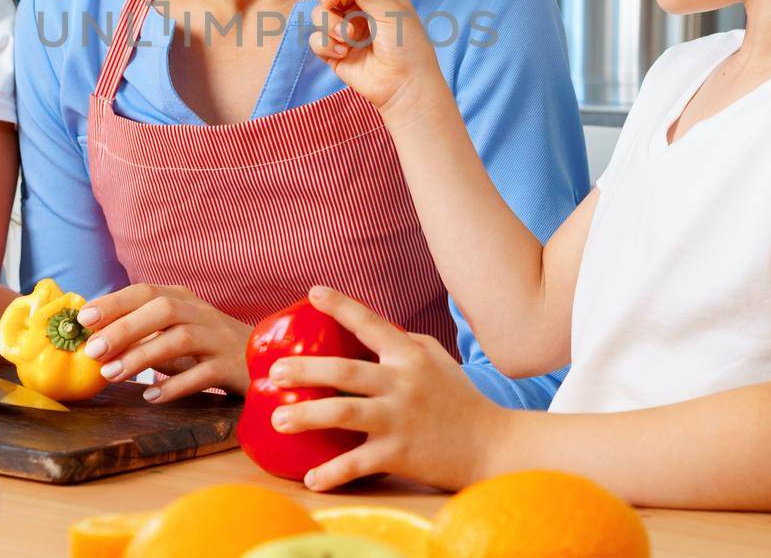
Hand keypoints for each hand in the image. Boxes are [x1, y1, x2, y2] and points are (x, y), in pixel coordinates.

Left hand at [76, 284, 251, 401]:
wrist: (264, 363)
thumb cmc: (208, 349)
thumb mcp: (175, 334)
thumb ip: (143, 335)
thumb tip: (95, 340)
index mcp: (184, 300)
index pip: (145, 292)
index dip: (114, 303)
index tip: (83, 319)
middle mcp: (203, 314)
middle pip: (162, 310)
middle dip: (124, 328)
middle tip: (93, 351)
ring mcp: (220, 339)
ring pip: (181, 338)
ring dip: (143, 356)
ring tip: (112, 375)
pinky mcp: (234, 368)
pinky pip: (203, 374)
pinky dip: (175, 386)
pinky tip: (152, 397)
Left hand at [267, 285, 504, 491]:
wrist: (494, 445)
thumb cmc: (461, 400)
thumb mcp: (438, 360)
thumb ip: (405, 342)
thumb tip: (372, 328)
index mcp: (409, 357)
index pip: (370, 324)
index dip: (341, 306)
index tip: (312, 292)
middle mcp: (402, 384)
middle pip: (344, 372)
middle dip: (305, 369)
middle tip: (275, 371)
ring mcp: (399, 419)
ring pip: (344, 414)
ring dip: (306, 416)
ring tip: (278, 417)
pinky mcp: (400, 454)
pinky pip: (359, 463)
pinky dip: (333, 471)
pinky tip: (312, 477)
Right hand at [310, 0, 448, 123]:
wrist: (404, 87)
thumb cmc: (408, 47)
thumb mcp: (391, 13)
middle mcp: (358, 11)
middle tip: (332, 2)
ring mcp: (345, 32)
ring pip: (319, 15)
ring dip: (330, 24)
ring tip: (349, 38)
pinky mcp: (334, 53)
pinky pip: (316, 40)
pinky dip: (326, 45)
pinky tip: (344, 53)